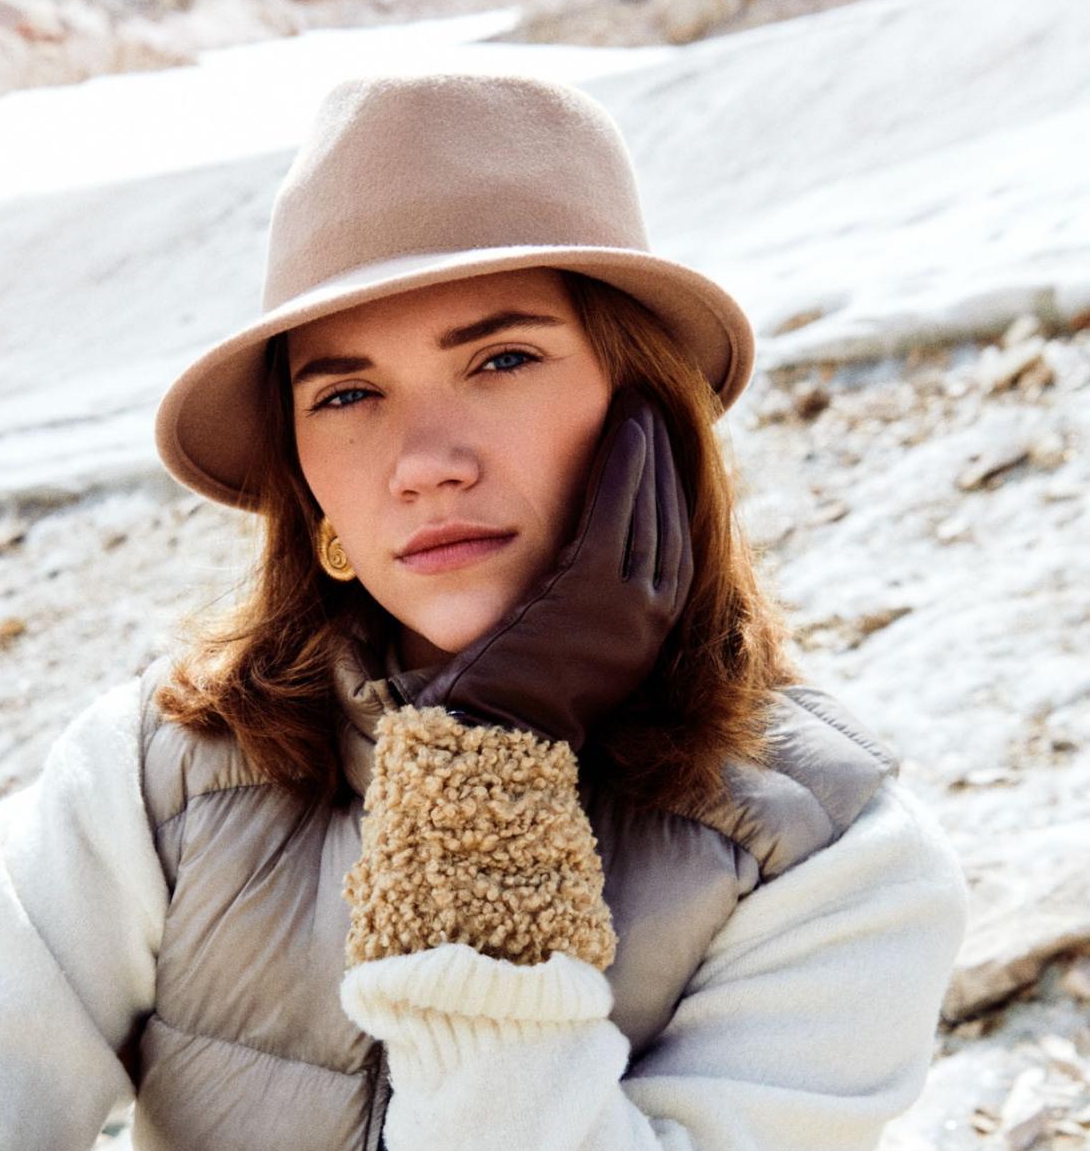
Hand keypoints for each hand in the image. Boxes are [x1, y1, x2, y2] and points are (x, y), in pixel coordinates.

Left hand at [389, 385, 694, 751]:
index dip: (666, 503)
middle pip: (667, 526)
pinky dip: (620, 469)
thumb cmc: (496, 706)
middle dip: (663, 468)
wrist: (482, 740)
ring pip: (646, 513)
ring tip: (638, 409)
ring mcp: (625, 612)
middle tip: (652, 417)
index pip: (667, 556)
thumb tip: (555, 584)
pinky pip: (613, 515)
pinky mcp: (589, 596)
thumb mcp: (549, 655)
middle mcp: (646, 628)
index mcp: (638, 644)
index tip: (657, 461)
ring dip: (646, 456)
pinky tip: (619, 430)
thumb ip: (566, 616)